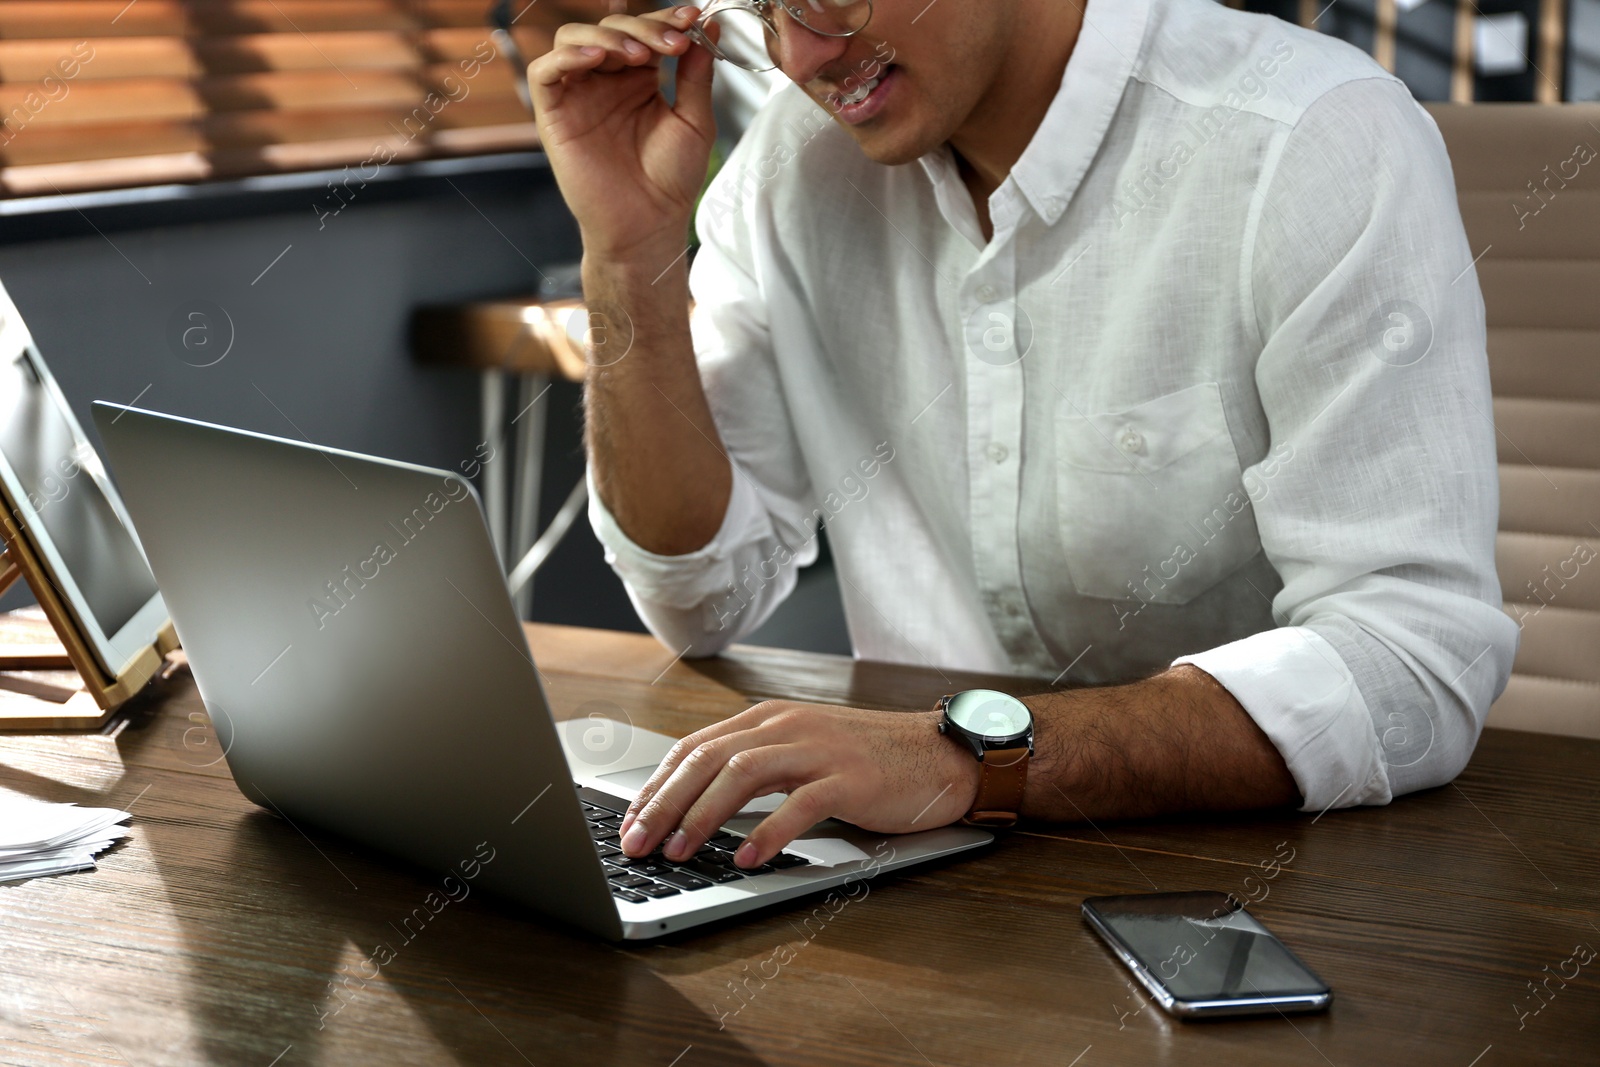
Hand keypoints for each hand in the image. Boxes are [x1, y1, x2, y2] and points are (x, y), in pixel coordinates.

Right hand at [529, 6, 715, 261]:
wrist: (649, 224)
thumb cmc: (671, 181)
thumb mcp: (695, 120)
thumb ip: (697, 72)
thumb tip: (711, 27)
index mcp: (639, 79)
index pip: (643, 31)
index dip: (664, 19)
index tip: (691, 17)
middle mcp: (606, 81)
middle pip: (610, 28)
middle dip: (642, 27)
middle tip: (672, 41)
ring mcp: (578, 95)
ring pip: (574, 39)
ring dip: (607, 36)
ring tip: (639, 55)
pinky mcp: (553, 115)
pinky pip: (545, 73)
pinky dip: (567, 56)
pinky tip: (598, 58)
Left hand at [618, 701, 982, 867]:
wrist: (938, 754)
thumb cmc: (869, 761)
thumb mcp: (802, 754)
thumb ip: (756, 769)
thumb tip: (696, 807)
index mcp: (769, 719)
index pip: (695, 747)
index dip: (657, 785)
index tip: (631, 821)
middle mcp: (787, 726)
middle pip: (708, 758)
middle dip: (664, 803)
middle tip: (636, 842)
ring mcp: (819, 749)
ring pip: (743, 773)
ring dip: (703, 815)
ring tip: (680, 851)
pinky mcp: (850, 777)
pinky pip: (800, 804)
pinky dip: (768, 833)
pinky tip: (746, 859)